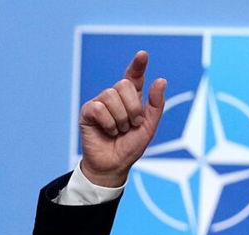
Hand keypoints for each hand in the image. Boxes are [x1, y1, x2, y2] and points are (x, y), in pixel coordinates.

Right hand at [78, 50, 166, 187]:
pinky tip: (108, 132)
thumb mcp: (149, 126)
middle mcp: (115, 97)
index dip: (138, 65)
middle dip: (132, 108)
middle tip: (132, 125)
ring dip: (120, 118)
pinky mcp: (88, 112)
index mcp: (131, 98)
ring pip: (111, 95)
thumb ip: (156, 104)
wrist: (114, 165)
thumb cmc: (130, 147)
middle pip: (124, 84)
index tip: (142, 55)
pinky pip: (99, 108)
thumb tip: (160, 80)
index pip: (134, 76)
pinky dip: (108, 123)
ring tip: (119, 130)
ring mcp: (100, 103)